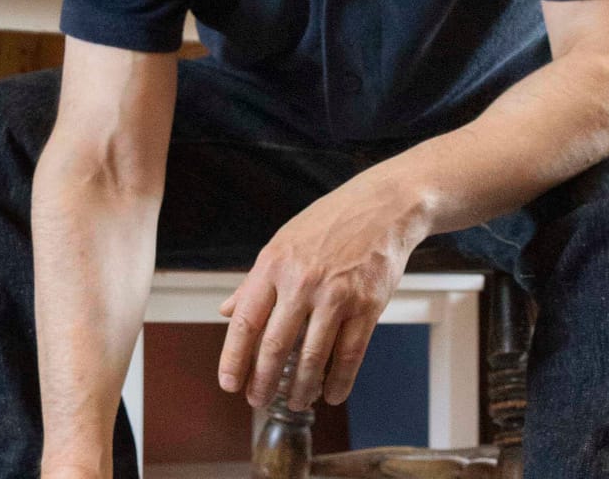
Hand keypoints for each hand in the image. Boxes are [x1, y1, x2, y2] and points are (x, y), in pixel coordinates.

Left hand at [217, 165, 425, 411]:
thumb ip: (254, 281)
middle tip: (258, 401)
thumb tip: (226, 310)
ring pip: (313, 356)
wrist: (383, 206)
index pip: (245, 321)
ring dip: (301, 388)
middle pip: (275, 346)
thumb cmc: (329, 223)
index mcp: (273, 265)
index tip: (229, 383)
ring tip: (296, 402)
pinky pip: (349, 354)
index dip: (234, 359)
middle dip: (264, 381)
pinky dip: (339, 381)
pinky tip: (331, 394)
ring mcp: (336, 295)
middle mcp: (301, 281)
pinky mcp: (367, 305)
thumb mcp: (282, 243)